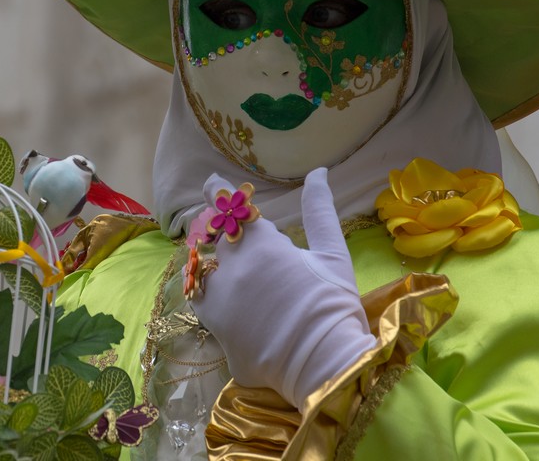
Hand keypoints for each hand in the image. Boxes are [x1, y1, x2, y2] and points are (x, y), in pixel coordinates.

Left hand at [189, 168, 374, 406]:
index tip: (213, 182)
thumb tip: (318, 173)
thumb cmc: (334, 306)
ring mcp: (218, 299)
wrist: (325, 366)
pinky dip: (211, 294)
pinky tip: (224, 295)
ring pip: (204, 269)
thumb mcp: (333, 255)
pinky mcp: (214, 328)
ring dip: (213, 262)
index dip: (219, 190)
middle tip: (225, 225)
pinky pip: (204, 302)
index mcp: (260, 243)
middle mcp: (231, 266)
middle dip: (218, 228)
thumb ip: (320, 211)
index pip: (229, 204)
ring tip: (228, 264)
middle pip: (213, 236)